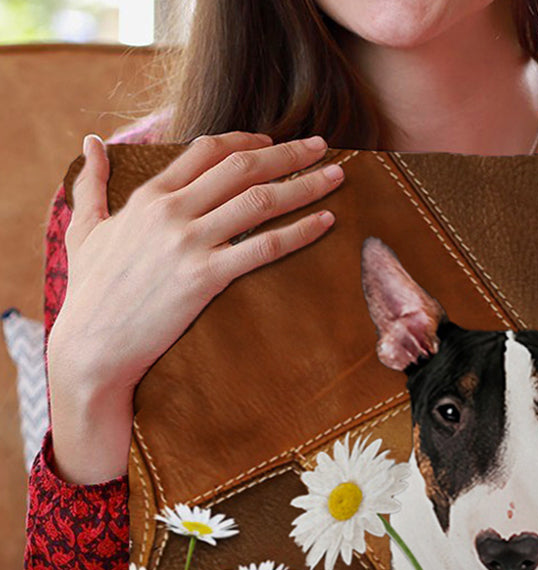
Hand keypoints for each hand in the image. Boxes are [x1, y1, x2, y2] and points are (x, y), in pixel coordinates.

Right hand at [50, 129, 344, 395]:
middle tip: (323, 146)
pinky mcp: (206, 277)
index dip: (247, 141)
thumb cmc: (90, 292)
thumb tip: (91, 142)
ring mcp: (190, 243)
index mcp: (149, 196)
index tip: (274, 142)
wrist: (92, 344)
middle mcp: (172, 211)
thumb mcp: (83, 229)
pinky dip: (300, 231)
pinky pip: (265, 246)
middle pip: (242, 167)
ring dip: (305, 184)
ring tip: (337, 176)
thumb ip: (91, 184)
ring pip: (260, 200)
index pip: (207, 150)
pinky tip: (326, 222)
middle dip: (289, 153)